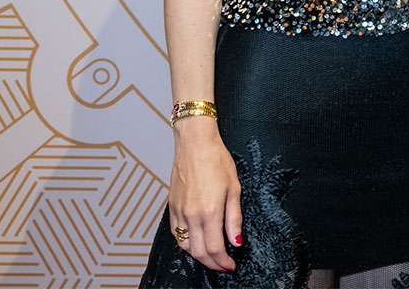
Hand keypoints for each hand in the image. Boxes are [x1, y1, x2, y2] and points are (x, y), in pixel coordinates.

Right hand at [168, 117, 241, 271]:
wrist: (195, 143)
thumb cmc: (216, 160)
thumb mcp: (234, 189)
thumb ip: (234, 219)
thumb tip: (236, 241)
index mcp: (209, 211)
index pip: (214, 248)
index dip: (223, 261)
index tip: (230, 265)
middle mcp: (191, 215)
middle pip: (199, 252)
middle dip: (212, 263)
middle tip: (223, 264)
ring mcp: (179, 211)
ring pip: (185, 245)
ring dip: (198, 255)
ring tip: (211, 256)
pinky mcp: (172, 206)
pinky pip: (176, 233)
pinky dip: (186, 243)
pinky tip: (195, 241)